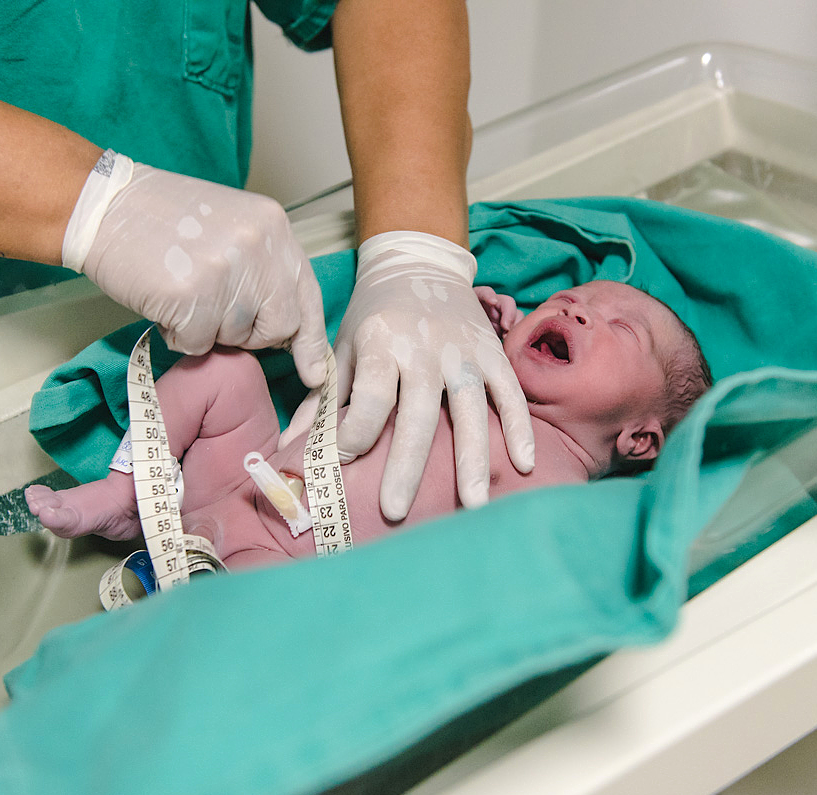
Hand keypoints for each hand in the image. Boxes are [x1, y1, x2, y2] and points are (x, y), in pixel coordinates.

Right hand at [63, 152, 327, 386]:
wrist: (104, 205)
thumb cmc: (162, 219)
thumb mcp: (232, 228)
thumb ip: (263, 269)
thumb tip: (286, 332)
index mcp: (274, 227)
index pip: (307, 295)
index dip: (310, 339)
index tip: (314, 373)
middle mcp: (259, 247)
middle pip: (280, 326)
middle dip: (251, 335)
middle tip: (215, 311)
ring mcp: (229, 271)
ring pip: (237, 338)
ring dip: (208, 330)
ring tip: (182, 292)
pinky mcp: (194, 296)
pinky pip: (198, 344)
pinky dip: (179, 334)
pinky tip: (164, 301)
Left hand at [331, 231, 533, 519]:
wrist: (418, 262)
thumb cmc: (373, 314)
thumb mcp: (342, 346)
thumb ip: (323, 399)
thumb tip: (293, 450)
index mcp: (380, 343)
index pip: (370, 398)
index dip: (355, 434)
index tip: (345, 460)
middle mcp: (424, 348)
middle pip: (417, 415)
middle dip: (406, 467)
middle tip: (395, 511)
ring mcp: (463, 351)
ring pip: (469, 410)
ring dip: (473, 459)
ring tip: (473, 503)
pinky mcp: (492, 352)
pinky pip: (509, 394)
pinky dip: (519, 428)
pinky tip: (523, 465)